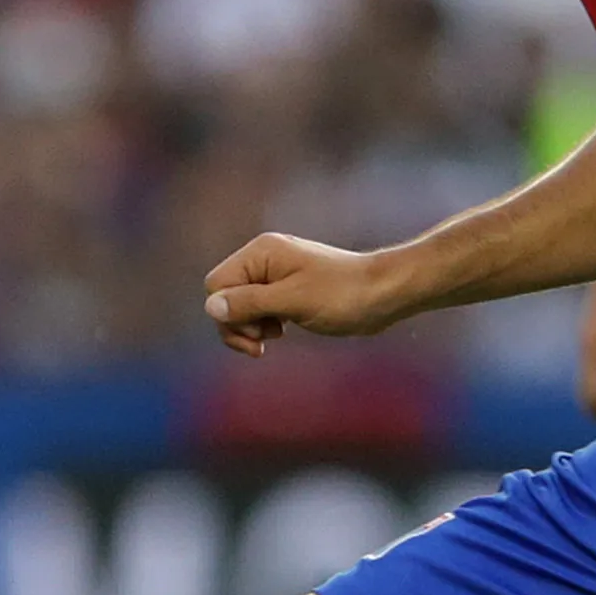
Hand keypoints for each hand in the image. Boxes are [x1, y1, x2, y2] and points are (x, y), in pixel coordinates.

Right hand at [205, 236, 409, 354]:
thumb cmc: (342, 295)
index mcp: (261, 253)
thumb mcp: (293, 301)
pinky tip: (284, 330)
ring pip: (241, 305)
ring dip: (253, 326)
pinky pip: (260, 308)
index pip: (217, 285)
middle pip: (225, 296)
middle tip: (264, 342)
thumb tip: (211, 306)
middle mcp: (264, 258)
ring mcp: (276, 273)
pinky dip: (266, 323)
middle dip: (239, 323)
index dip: (228, 314)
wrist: (384, 293)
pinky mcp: (288, 289)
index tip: (256, 333)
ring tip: (278, 334)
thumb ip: (250, 303)